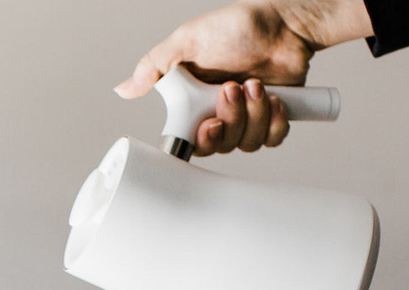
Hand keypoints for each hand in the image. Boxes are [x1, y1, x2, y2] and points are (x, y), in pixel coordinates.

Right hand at [115, 0, 372, 155]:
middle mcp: (216, 114)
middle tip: (231, 89)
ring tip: (254, 84)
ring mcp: (244, 118)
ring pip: (245, 144)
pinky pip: (271, 140)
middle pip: (218, 145)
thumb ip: (154, 67)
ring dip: (253, 114)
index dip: (199, 142)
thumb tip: (124, 88)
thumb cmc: (236, 27)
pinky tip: (273, 98)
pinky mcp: (270, 119)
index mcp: (192, 103)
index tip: (208, 126)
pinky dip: (275, 122)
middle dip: (229, 120)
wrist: (283, 24)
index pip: (188, 142)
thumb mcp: (187, 41)